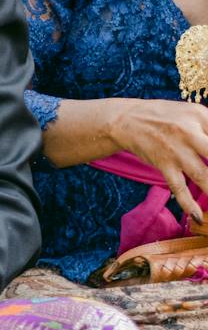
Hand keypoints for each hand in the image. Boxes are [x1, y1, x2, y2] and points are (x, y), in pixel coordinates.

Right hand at [110, 97, 207, 222]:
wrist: (128, 120)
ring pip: (203, 175)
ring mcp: (176, 150)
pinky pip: (179, 188)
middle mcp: (190, 133)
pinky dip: (188, 204)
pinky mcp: (164, 164)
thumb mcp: (193, 112)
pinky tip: (198, 217)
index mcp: (202, 116)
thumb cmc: (167, 116)